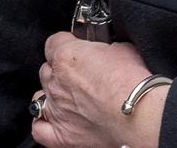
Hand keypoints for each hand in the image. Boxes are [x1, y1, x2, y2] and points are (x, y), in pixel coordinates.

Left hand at [31, 31, 166, 147]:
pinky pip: (39, 129)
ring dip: (52, 93)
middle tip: (81, 71)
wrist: (137, 114)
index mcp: (66, 57)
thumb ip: (103, 47)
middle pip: (47, 69)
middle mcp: (56, 83)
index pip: (54, 42)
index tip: (76, 44)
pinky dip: (43, 122)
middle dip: (61, 68)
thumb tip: (105, 51)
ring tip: (70, 95)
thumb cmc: (131, 81)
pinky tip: (54, 118)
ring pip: (40, 96)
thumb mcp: (121, 47)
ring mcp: (56, 110)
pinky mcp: (60, 135)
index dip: (66, 42)